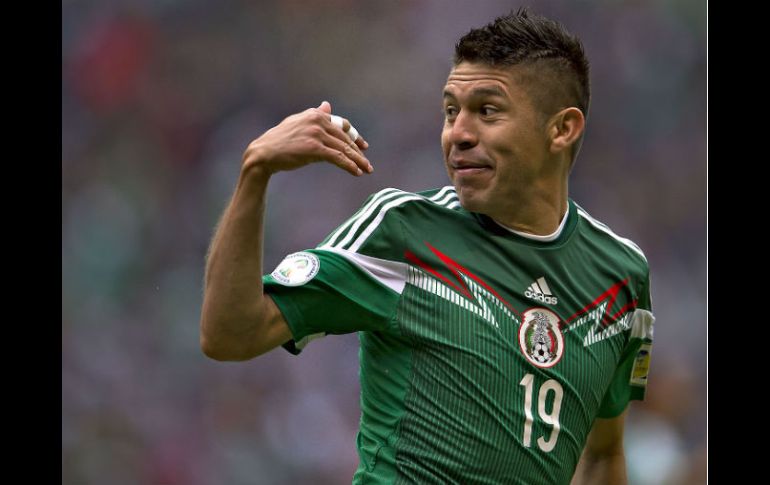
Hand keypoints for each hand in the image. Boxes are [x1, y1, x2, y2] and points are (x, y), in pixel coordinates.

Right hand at [242, 101, 372, 177]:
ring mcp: (316, 134)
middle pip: (345, 138)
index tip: (363, 146)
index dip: (355, 136)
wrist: (264, 153)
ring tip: (366, 170)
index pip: (342, 124)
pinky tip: (356, 172)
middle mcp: (317, 120)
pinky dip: (349, 165)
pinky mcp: (314, 148)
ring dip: (357, 161)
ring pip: (344, 148)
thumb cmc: (280, 140)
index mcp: (315, 114)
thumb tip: (327, 106)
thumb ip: (315, 116)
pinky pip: (337, 157)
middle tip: (367, 164)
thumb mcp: (299, 123)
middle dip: (358, 151)